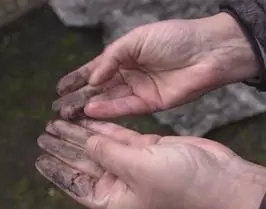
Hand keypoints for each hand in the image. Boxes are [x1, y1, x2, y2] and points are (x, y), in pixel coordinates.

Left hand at [35, 119, 265, 208]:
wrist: (218, 178)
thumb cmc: (179, 183)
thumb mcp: (136, 168)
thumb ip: (107, 152)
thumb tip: (85, 142)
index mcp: (113, 200)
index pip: (76, 184)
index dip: (56, 168)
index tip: (39, 156)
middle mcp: (120, 184)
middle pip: (85, 162)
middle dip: (65, 146)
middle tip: (44, 130)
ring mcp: (134, 166)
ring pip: (101, 147)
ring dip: (82, 134)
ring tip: (59, 120)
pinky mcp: (148, 150)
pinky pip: (120, 137)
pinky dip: (105, 128)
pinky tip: (88, 118)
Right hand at [53, 12, 259, 119]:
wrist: (207, 51)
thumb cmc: (174, 38)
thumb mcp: (136, 40)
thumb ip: (112, 58)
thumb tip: (93, 77)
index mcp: (126, 55)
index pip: (96, 68)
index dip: (78, 78)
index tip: (59, 88)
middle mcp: (131, 74)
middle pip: (100, 88)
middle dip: (79, 97)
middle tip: (58, 108)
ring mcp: (141, 89)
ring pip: (110, 100)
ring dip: (89, 107)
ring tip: (68, 113)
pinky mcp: (152, 103)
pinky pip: (126, 108)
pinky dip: (109, 110)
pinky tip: (91, 111)